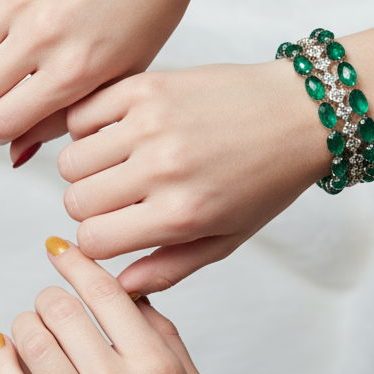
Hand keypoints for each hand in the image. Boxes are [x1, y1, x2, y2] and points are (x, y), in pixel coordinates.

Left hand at [0, 237, 251, 373]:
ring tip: (26, 329)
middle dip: (47, 298)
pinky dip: (3, 364)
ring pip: (31, 345)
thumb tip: (132, 294)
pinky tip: (1, 352)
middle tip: (47, 302)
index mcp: (157, 366)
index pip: (106, 293)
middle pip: (59, 312)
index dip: (76, 263)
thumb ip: (163, 337)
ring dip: (21, 326)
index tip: (58, 248)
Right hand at [59, 61, 328, 293]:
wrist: (301, 112)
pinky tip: (118, 132)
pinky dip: (89, 127)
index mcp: (182, 214)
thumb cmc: (267, 178)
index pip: (93, 240)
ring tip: (118, 163)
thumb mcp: (227, 238)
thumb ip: (171, 268)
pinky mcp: (147, 86)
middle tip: (118, 195)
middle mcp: (163, 169)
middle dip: (89, 205)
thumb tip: (121, 288)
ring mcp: (152, 123)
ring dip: (87, 167)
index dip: (97, 239)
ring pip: (71, 160)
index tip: (114, 228)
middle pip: (75, 201)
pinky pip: (82, 115)